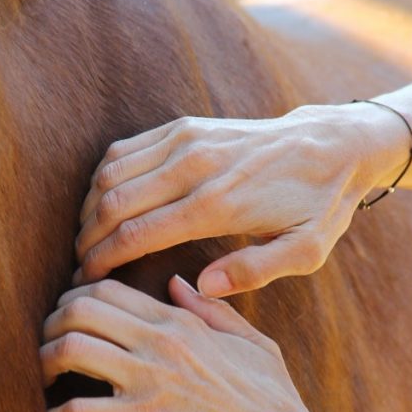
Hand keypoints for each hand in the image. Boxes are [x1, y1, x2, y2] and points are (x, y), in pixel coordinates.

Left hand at [41, 276, 342, 411]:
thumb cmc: (273, 402)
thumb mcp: (252, 342)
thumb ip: (212, 309)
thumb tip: (178, 282)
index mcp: (179, 321)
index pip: (107, 289)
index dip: (74, 297)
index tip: (67, 317)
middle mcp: (158, 342)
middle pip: (78, 310)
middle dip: (51, 324)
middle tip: (47, 346)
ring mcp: (148, 379)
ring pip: (69, 349)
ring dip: (43, 362)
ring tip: (41, 380)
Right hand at [75, 103, 409, 295]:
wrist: (333, 143)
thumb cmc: (318, 205)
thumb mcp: (306, 250)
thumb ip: (255, 271)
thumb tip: (204, 286)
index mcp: (218, 204)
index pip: (138, 233)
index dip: (103, 259)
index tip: (86, 280)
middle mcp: (195, 166)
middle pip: (114, 202)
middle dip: (87, 238)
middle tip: (79, 266)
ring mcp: (187, 140)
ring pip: (111, 173)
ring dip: (89, 208)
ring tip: (87, 239)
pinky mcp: (185, 125)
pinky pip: (125, 149)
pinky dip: (104, 177)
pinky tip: (103, 203)